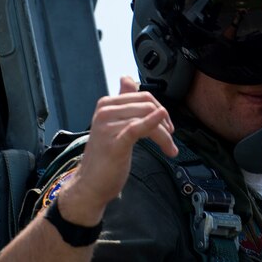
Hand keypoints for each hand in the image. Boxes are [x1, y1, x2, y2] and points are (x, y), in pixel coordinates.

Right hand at [56, 77, 178, 224]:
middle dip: (166, 122)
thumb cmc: (105, 156)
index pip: (144, 96)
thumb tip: (127, 78)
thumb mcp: (114, 124)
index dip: (160, 110)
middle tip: (170, 140)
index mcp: (107, 104)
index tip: (167, 127)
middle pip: (148, 105)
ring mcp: (108, 126)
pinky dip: (154, 125)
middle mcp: (105, 111)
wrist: (90, 184)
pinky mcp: (114, 142)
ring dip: (165, 136)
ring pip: (148, 118)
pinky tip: (166, 131)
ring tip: (170, 149)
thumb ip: (123, 101)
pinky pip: (137, 128)